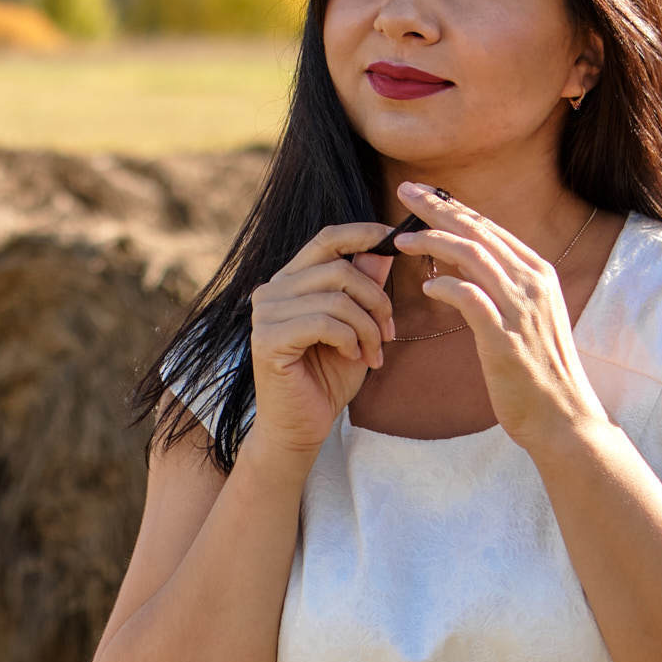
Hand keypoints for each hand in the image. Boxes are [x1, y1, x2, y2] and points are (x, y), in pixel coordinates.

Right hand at [247, 222, 396, 455]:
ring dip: (367, 328)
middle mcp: (271, 290)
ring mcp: (265, 314)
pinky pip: (324, 323)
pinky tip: (353, 357)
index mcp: (290, 281)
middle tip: (390, 334)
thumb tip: (384, 248)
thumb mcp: (357, 326)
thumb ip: (365, 287)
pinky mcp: (267, 339)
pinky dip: (349, 339)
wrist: (301, 428)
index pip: (326, 239)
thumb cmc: (328, 378)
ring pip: (336, 298)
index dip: (363, 233)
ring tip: (373, 353)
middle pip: (339, 269)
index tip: (396, 238)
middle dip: (376, 300)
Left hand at [390, 182, 605, 452]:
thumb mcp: (524, 317)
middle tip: (402, 190)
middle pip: (478, 231)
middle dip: (437, 208)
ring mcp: (522, 309)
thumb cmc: (538, 371)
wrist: (563, 418)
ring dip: (433, 241)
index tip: (421, 193)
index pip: (489, 227)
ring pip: (472, 256)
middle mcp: (533, 283)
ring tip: (400, 240)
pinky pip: (470, 298)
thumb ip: (498, 286)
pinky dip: (446, 286)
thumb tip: (459, 264)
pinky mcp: (506, 338)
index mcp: (538, 273)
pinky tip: (426, 286)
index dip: (453, 206)